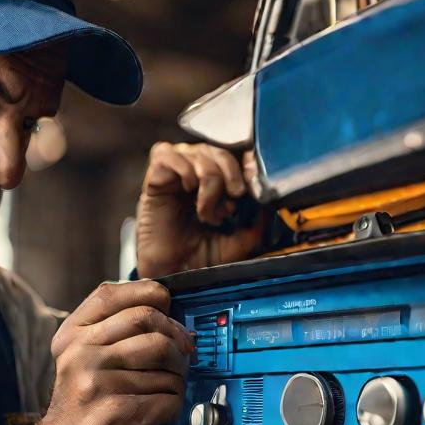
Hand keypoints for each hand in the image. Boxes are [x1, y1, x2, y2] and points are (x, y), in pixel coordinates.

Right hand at [37, 280, 190, 424]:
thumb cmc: (78, 407)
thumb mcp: (78, 358)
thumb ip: (110, 331)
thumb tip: (167, 315)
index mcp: (71, 337)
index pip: (112, 294)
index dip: (149, 294)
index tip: (168, 308)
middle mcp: (82, 355)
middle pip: (148, 321)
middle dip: (175, 338)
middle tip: (181, 354)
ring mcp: (99, 384)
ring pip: (166, 363)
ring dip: (177, 379)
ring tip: (165, 389)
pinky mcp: (120, 415)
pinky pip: (169, 397)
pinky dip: (174, 405)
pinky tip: (159, 411)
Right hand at [135, 142, 265, 277]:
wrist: (174, 275)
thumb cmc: (200, 259)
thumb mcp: (239, 242)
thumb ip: (256, 223)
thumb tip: (271, 202)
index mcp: (214, 186)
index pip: (232, 156)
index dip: (244, 162)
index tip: (254, 180)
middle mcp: (194, 175)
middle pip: (216, 150)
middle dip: (230, 171)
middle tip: (234, 197)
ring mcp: (173, 176)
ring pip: (196, 152)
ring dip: (209, 179)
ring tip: (206, 212)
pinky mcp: (153, 179)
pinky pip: (165, 154)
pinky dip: (182, 168)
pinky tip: (187, 190)